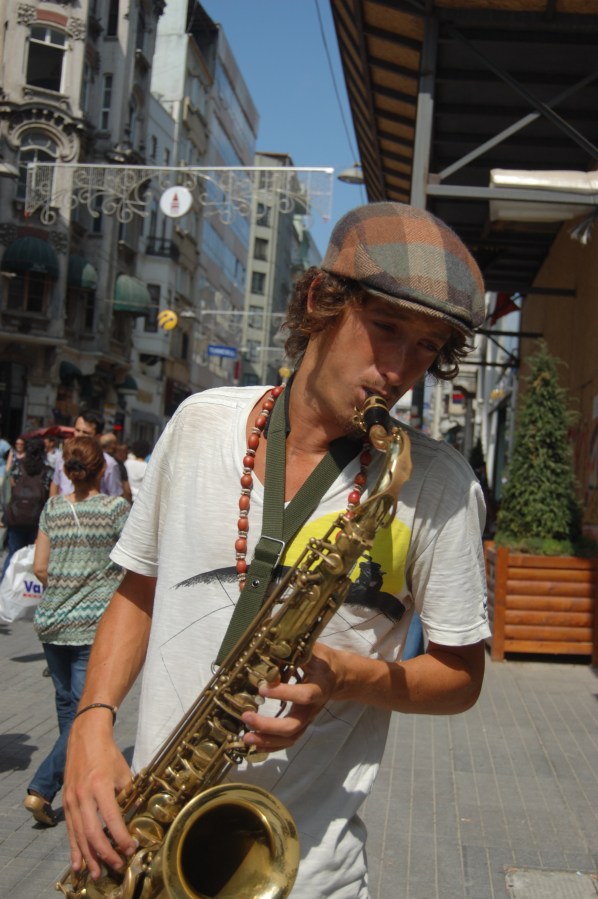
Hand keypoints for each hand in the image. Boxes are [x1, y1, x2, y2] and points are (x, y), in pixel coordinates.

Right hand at [63, 717, 135, 879]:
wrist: (85, 736)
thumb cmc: (107, 753)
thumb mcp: (123, 771)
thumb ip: (126, 794)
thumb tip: (132, 816)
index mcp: (100, 786)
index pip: (111, 818)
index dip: (121, 837)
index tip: (130, 848)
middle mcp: (83, 795)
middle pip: (92, 832)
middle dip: (105, 853)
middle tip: (117, 866)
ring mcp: (71, 800)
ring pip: (79, 835)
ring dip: (89, 857)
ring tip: (97, 874)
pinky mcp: (66, 802)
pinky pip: (70, 830)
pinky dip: (74, 848)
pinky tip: (78, 863)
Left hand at [241, 642, 341, 751]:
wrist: (337, 676)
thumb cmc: (322, 661)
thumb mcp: (313, 650)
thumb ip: (295, 652)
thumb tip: (270, 652)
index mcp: (319, 687)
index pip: (304, 695)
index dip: (284, 693)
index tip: (262, 688)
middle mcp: (313, 708)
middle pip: (293, 725)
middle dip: (268, 726)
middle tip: (246, 716)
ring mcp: (307, 719)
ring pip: (290, 738)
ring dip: (267, 740)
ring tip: (246, 737)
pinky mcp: (301, 724)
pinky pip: (288, 741)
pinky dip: (271, 745)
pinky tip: (255, 743)